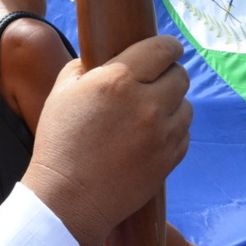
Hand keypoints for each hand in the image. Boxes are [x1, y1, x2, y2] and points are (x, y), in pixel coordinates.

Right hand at [22, 35, 191, 245]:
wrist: (68, 199)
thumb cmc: (59, 142)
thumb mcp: (61, 92)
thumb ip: (85, 66)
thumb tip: (105, 59)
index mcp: (118, 80)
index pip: (163, 48)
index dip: (169, 46)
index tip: (169, 49)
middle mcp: (147, 103)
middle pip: (180, 76)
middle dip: (168, 75)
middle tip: (154, 83)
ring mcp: (162, 133)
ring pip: (186, 105)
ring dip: (172, 105)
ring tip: (150, 114)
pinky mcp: (170, 159)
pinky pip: (184, 133)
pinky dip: (172, 131)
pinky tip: (151, 137)